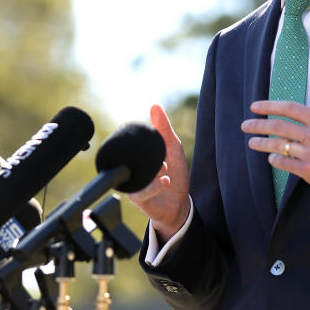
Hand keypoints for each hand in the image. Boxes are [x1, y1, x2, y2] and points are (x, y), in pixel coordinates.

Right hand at [126, 104, 190, 242]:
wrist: (178, 204)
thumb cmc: (174, 174)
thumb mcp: (173, 148)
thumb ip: (164, 129)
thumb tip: (154, 106)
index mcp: (138, 156)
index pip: (131, 142)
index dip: (138, 138)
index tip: (149, 137)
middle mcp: (132, 169)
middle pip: (131, 158)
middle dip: (147, 156)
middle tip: (161, 156)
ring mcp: (134, 184)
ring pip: (137, 175)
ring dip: (152, 171)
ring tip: (164, 167)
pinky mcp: (138, 199)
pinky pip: (142, 192)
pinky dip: (154, 185)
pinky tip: (166, 180)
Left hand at [240, 69, 309, 204]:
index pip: (290, 109)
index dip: (269, 106)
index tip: (255, 107)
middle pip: (279, 126)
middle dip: (258, 125)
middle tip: (245, 125)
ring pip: (279, 146)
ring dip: (261, 143)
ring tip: (251, 142)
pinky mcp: (309, 171)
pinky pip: (285, 163)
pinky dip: (275, 160)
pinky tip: (271, 158)